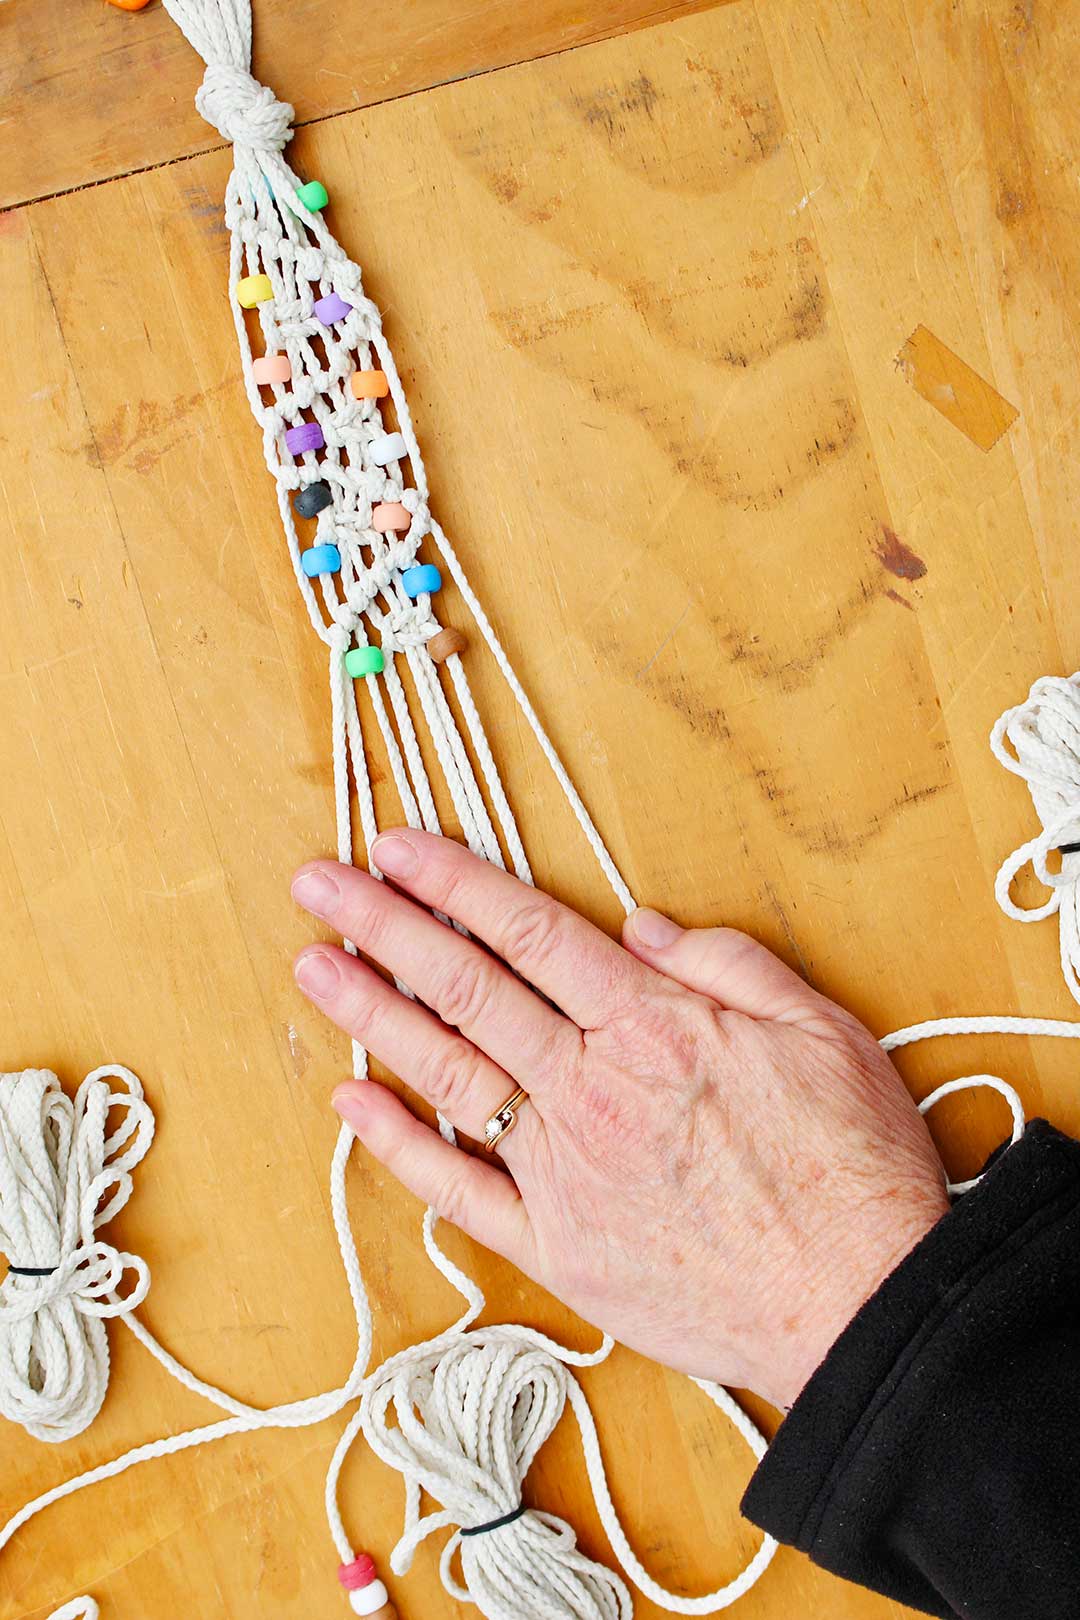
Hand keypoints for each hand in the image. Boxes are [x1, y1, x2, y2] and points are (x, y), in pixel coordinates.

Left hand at [291, 832, 948, 1409]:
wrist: (861, 1309)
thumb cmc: (851, 1171)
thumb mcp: (823, 1030)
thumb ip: (727, 963)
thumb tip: (643, 926)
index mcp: (654, 1029)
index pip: (531, 935)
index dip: (457, 884)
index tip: (398, 849)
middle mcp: (593, 1091)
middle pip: (469, 991)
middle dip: (386, 927)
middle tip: (320, 886)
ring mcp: (565, 1172)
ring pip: (449, 1076)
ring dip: (374, 1016)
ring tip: (314, 968)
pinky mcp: (558, 1248)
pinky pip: (461, 1191)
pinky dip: (401, 1146)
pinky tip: (353, 1102)